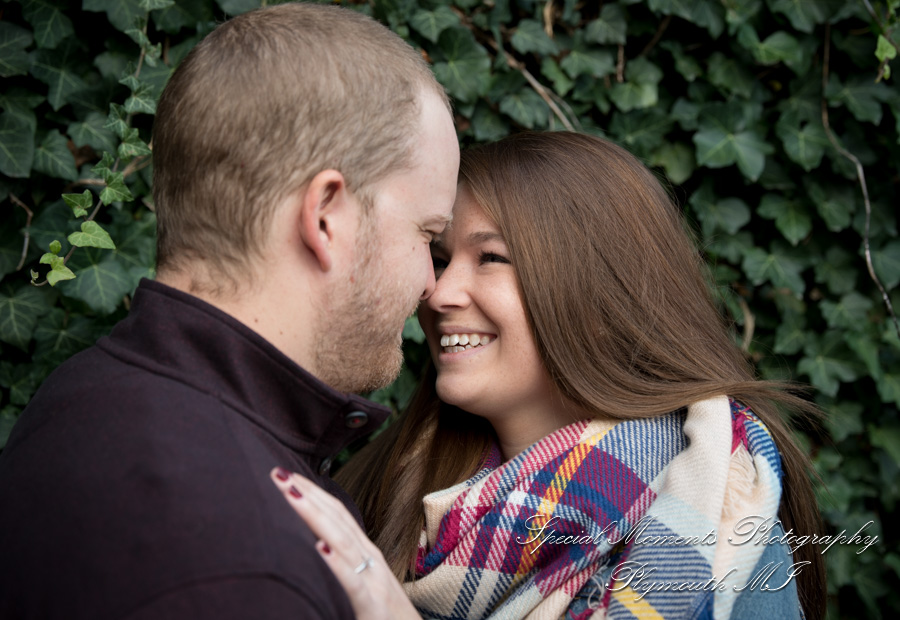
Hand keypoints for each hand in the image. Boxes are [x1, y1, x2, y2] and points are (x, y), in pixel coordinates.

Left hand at [270, 468, 420, 619]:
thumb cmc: (385, 614)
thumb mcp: (362, 582)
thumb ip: (344, 564)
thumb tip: (315, 545)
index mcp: (364, 553)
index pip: (337, 513)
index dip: (314, 491)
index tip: (289, 474)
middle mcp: (369, 559)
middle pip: (336, 518)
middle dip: (307, 493)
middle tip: (279, 471)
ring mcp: (372, 580)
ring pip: (341, 541)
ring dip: (314, 515)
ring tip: (290, 494)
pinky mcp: (371, 605)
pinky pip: (351, 583)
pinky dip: (336, 564)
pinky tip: (320, 548)